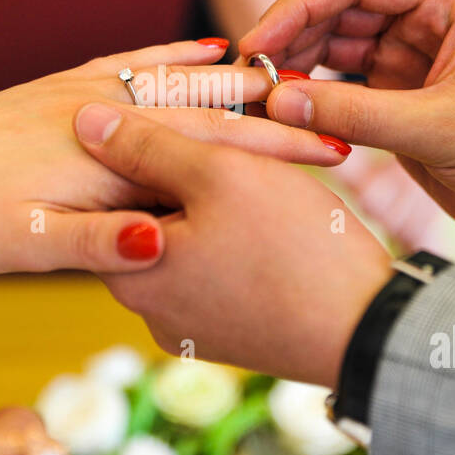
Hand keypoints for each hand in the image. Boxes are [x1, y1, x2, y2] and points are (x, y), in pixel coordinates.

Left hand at [0, 37, 349, 348]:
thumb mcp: (25, 244)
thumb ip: (97, 242)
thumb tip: (163, 241)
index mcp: (104, 151)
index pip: (210, 148)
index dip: (275, 153)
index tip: (335, 156)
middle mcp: (102, 106)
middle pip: (207, 105)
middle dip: (274, 113)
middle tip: (338, 116)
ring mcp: (85, 88)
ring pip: (180, 77)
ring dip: (238, 81)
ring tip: (296, 83)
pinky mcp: (69, 84)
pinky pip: (140, 62)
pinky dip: (180, 56)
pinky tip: (208, 51)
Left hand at [75, 102, 392, 386]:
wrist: (369, 334)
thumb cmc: (294, 248)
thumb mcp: (218, 175)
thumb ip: (147, 145)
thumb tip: (85, 121)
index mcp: (126, 270)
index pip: (114, 185)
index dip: (158, 140)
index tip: (196, 119)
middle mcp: (145, 309)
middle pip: (152, 212)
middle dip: (192, 173)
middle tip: (240, 145)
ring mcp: (187, 328)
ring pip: (190, 239)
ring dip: (219, 204)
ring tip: (266, 179)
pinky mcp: (226, 335)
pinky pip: (217, 271)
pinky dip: (239, 240)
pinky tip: (277, 222)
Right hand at [238, 0, 454, 250]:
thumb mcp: (439, 129)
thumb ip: (355, 113)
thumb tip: (277, 98)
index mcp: (450, 0)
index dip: (300, 5)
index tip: (259, 41)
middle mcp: (428, 20)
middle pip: (339, 9)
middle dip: (293, 37)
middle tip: (251, 75)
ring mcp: (412, 58)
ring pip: (336, 46)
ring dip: (299, 67)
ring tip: (263, 96)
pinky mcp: (401, 97)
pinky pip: (344, 86)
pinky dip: (315, 97)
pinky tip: (288, 113)